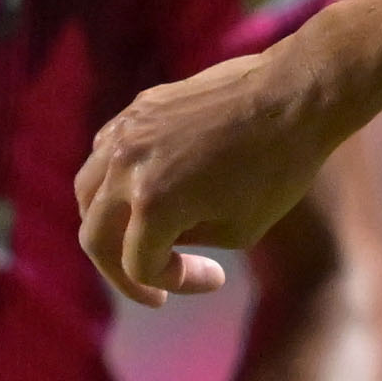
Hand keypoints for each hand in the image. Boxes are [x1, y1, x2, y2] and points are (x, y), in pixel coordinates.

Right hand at [75, 32, 335, 306]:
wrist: (294, 96)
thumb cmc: (279, 169)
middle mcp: (126, 167)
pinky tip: (145, 192)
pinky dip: (114, 181)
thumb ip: (185, 241)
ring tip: (139, 239)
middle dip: (122, 272)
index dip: (174, 283)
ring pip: (87, 192)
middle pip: (94, 238)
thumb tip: (160, 242)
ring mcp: (126, 132)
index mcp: (153, 204)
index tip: (215, 277)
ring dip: (107, 225)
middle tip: (153, 284)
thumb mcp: (238, 231)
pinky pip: (104, 153)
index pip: (139, 265)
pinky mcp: (137, 108)